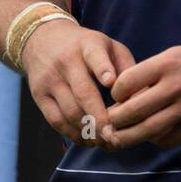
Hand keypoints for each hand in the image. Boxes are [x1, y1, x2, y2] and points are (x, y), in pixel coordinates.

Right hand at [21, 20, 135, 149]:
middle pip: (82, 92)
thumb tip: (141, 97)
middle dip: (99, 118)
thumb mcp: (108, 46)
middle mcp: (66, 61)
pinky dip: (73, 134)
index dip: (103, 69)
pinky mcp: (39, 95)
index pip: (95, 56)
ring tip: (105, 142)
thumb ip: (126, 67)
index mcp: (88, 45)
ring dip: (88, 131)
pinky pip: (56, 120)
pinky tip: (88, 140)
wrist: (44, 39)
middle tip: (113, 136)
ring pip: (69, 111)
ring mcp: (50, 79)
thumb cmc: (87, 47)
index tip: (111, 82)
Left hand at [102, 44, 180, 149]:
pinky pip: (168, 139)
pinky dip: (154, 140)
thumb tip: (120, 100)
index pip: (126, 83)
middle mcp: (176, 85)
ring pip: (148, 130)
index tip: (117, 98)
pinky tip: (149, 136)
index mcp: (167, 63)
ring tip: (117, 138)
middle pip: (134, 110)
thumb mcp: (172, 56)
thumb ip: (148, 74)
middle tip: (109, 123)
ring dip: (128, 137)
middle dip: (115, 120)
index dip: (116, 94)